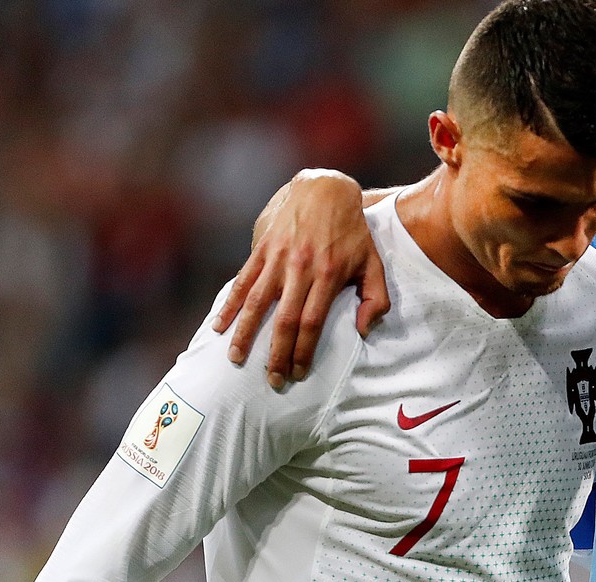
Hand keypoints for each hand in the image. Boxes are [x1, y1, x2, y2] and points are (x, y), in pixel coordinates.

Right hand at [214, 169, 389, 386]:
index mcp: (327, 275)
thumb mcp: (374, 262)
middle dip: (276, 354)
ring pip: (256, 302)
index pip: (311, 322)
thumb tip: (363, 330)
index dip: (303, 351)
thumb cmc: (353, 231)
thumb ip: (375, 298)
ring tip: (236, 359)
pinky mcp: (260, 248)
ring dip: (245, 334)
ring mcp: (277, 258)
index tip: (298, 373)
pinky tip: (220, 326)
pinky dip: (229, 304)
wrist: (324, 187)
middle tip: (272, 380)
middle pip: (284, 319)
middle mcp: (299, 268)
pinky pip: (241, 280)